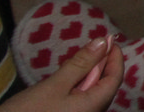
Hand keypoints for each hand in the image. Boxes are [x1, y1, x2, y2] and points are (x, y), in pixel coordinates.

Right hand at [0, 35, 123, 111]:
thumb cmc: (29, 111)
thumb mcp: (54, 85)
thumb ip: (81, 64)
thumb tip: (102, 42)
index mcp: (94, 106)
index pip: (115, 79)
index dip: (115, 57)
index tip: (108, 39)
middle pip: (104, 85)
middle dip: (101, 64)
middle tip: (91, 45)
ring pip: (91, 92)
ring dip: (87, 74)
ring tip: (78, 59)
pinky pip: (79, 99)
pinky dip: (76, 85)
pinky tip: (66, 77)